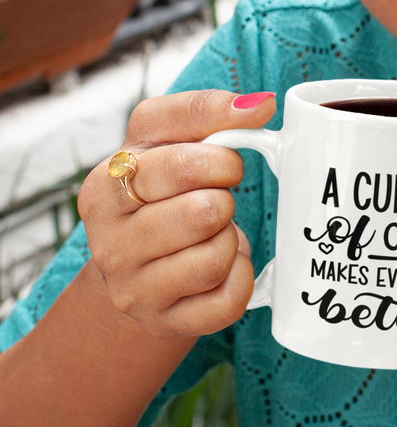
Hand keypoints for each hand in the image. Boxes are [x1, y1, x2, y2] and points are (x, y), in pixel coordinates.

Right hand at [77, 89, 275, 338]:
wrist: (136, 269)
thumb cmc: (162, 192)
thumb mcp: (167, 140)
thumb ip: (208, 112)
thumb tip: (261, 103)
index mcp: (104, 185)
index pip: (180, 158)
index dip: (220, 155)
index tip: (228, 160)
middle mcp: (109, 241)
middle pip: (204, 209)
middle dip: (225, 196)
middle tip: (216, 197)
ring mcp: (134, 288)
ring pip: (217, 255)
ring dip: (229, 238)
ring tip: (210, 233)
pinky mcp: (165, 322)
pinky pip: (229, 298)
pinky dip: (239, 277)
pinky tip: (220, 266)